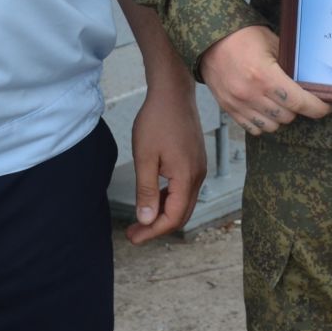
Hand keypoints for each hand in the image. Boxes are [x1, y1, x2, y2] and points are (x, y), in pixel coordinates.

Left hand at [125, 85, 207, 243]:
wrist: (173, 93)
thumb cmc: (157, 120)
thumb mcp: (144, 157)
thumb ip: (146, 190)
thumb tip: (146, 219)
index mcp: (186, 177)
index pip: (172, 218)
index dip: (153, 231)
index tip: (133, 237)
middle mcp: (197, 176)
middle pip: (181, 215)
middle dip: (157, 227)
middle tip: (134, 233)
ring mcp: (199, 169)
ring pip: (183, 203)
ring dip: (163, 214)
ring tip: (140, 218)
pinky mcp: (195, 162)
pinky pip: (184, 190)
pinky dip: (169, 200)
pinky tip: (152, 197)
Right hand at [197, 26, 331, 137]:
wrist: (210, 40)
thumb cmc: (243, 36)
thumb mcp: (272, 43)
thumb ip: (289, 63)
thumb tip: (309, 79)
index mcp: (264, 75)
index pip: (299, 102)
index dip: (318, 107)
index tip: (326, 106)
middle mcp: (251, 94)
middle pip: (287, 116)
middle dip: (298, 108)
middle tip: (299, 97)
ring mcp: (238, 104)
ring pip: (272, 125)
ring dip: (281, 117)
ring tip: (281, 103)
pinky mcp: (229, 109)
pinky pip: (254, 128)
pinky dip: (264, 122)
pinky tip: (266, 109)